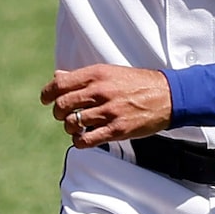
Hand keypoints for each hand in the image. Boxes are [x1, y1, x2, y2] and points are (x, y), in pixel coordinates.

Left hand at [41, 65, 172, 146]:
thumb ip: (82, 76)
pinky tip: (83, 138)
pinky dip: (79, 141)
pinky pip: (85, 140)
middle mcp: (101, 91)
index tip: (45, 100)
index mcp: (97, 74)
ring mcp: (109, 111)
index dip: (47, 93)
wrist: (169, 96)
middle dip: (58, 112)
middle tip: (63, 115)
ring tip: (77, 126)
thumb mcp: (110, 72)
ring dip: (69, 127)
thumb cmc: (137, 83)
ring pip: (71, 123)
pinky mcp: (117, 130)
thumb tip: (57, 76)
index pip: (60, 84)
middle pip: (62, 105)